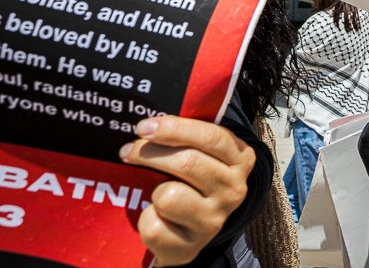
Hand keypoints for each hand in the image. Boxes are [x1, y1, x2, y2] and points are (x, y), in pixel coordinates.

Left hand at [120, 116, 254, 265]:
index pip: (212, 137)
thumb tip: (149, 122)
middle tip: (128, 151)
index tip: (144, 126)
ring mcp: (214, 219)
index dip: (175, 129)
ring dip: (152, 191)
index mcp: (240, 159)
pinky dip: (146, 219)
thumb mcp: (198, 154)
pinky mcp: (192, 245)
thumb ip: (186, 136)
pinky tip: (155, 216)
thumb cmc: (189, 182)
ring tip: (154, 191)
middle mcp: (234, 189)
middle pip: (188, 163)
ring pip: (169, 195)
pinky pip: (154, 225)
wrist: (188, 233)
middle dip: (150, 153)